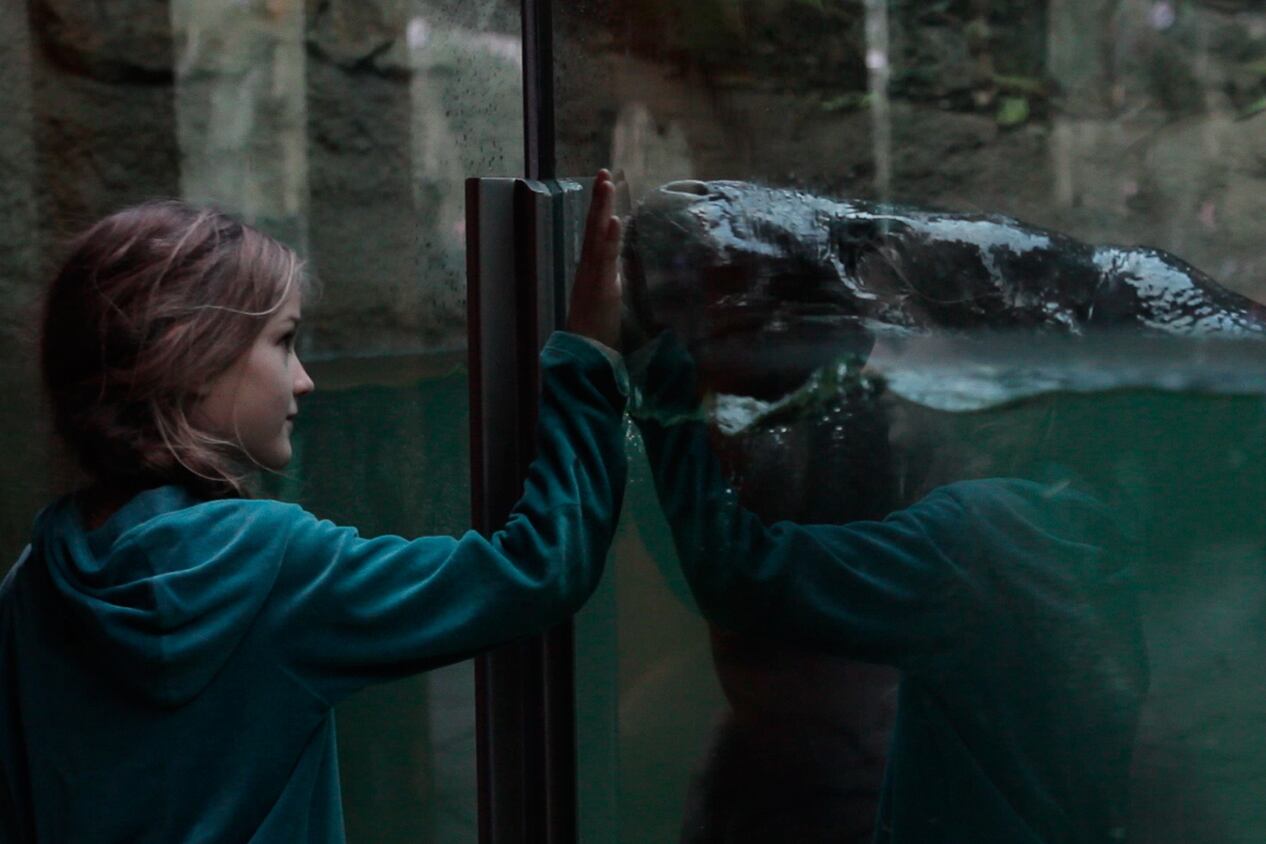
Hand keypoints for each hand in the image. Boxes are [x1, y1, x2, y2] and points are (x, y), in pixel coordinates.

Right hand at [566, 169, 622, 350]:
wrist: (585, 356)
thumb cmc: (597, 331)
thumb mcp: (606, 296)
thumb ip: (609, 276)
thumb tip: (614, 260)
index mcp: (592, 270)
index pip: (597, 233)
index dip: (601, 208)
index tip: (606, 182)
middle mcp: (589, 269)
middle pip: (594, 229)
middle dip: (599, 200)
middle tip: (604, 172)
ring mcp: (592, 278)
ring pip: (597, 238)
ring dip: (602, 210)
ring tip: (606, 184)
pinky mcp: (599, 290)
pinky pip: (603, 261)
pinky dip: (607, 240)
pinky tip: (612, 221)